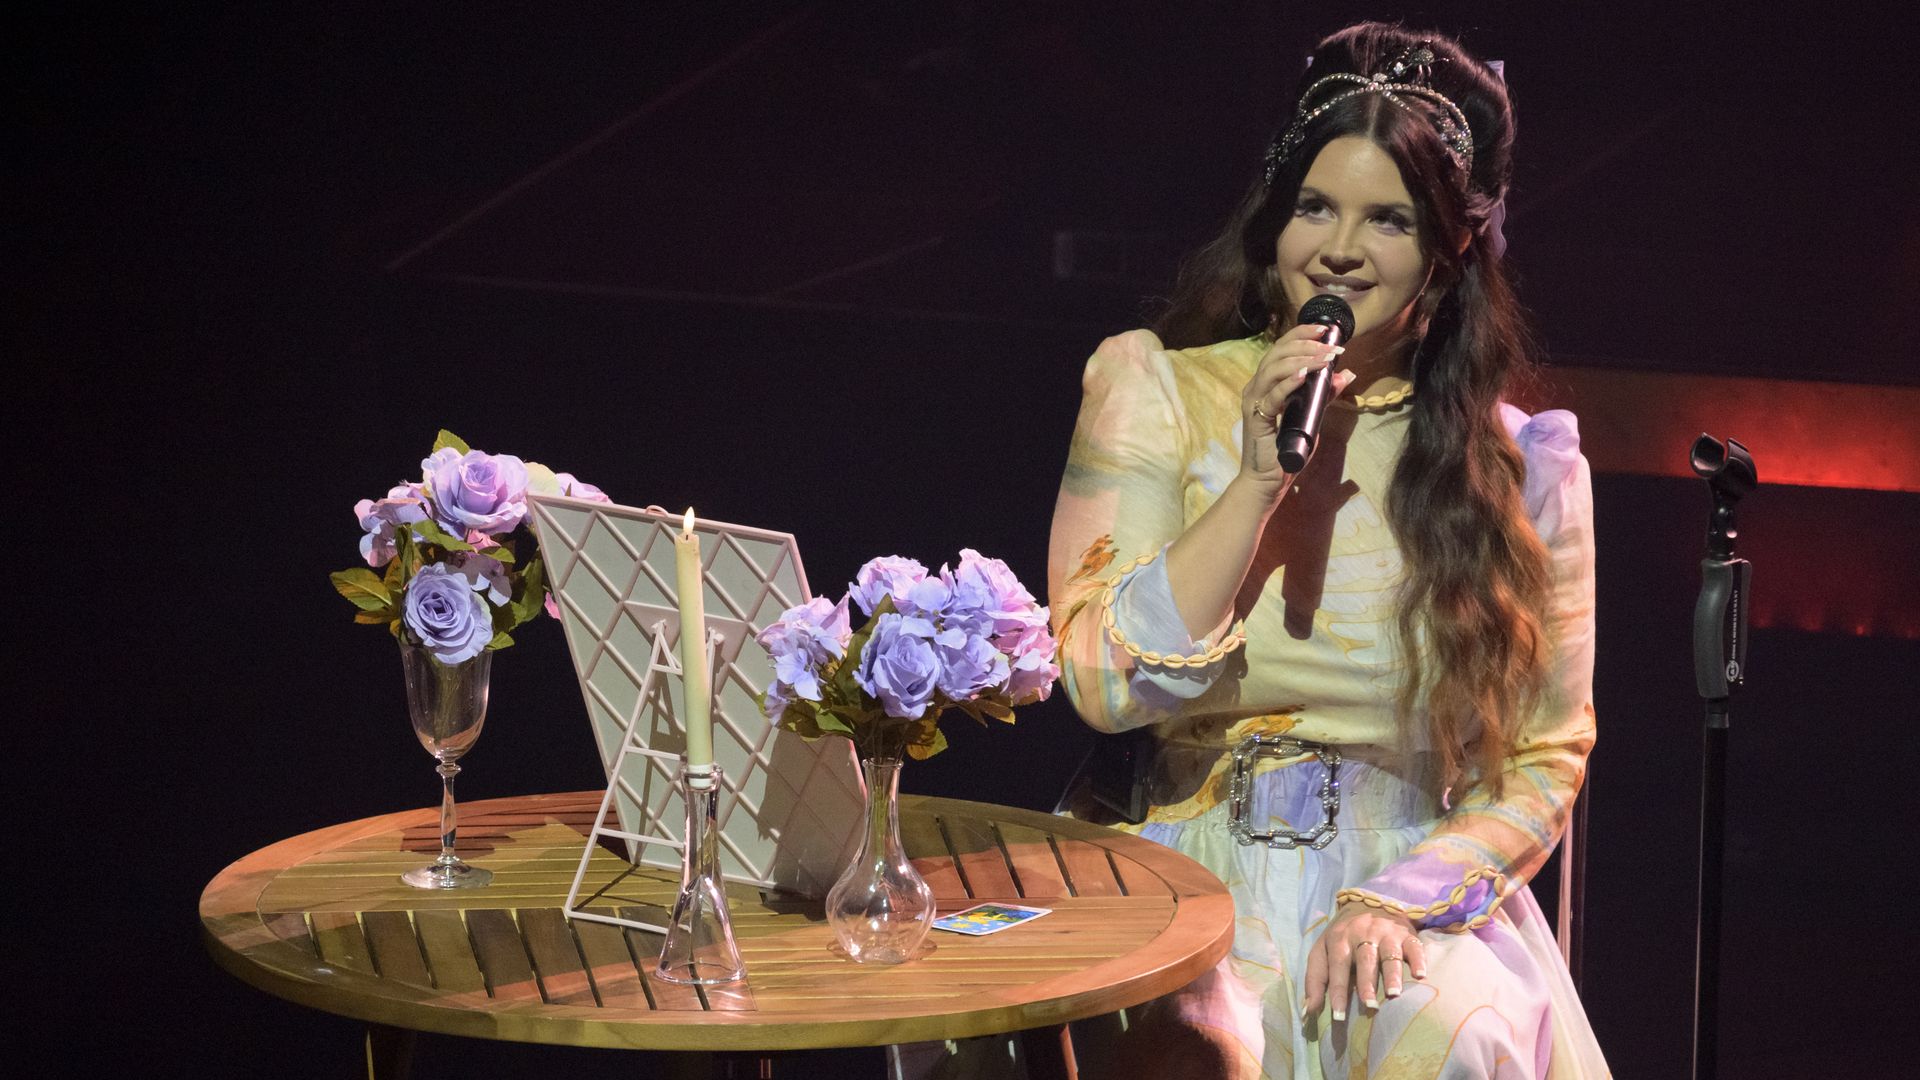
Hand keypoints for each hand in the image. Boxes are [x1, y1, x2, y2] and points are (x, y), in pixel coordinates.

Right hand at [1240, 324, 1354, 488]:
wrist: (1267, 480)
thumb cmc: (1286, 450)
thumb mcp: (1312, 416)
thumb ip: (1325, 395)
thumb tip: (1347, 374)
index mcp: (1267, 382)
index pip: (1281, 348)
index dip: (1302, 334)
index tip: (1326, 329)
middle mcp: (1256, 387)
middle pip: (1277, 353)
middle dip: (1307, 344)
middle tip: (1332, 347)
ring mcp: (1254, 401)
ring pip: (1273, 369)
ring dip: (1302, 360)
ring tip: (1325, 359)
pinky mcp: (1256, 418)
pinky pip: (1272, 396)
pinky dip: (1288, 383)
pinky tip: (1303, 375)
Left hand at [1302, 901, 1427, 1021]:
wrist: (1369, 905)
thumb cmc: (1344, 938)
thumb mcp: (1322, 951)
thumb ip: (1315, 979)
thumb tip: (1309, 1011)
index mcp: (1339, 938)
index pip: (1337, 966)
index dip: (1337, 990)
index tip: (1338, 1015)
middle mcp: (1363, 933)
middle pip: (1364, 960)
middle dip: (1366, 983)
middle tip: (1369, 1006)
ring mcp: (1386, 933)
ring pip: (1389, 954)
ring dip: (1391, 974)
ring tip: (1394, 994)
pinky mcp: (1406, 934)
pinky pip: (1414, 946)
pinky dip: (1418, 960)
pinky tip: (1421, 975)